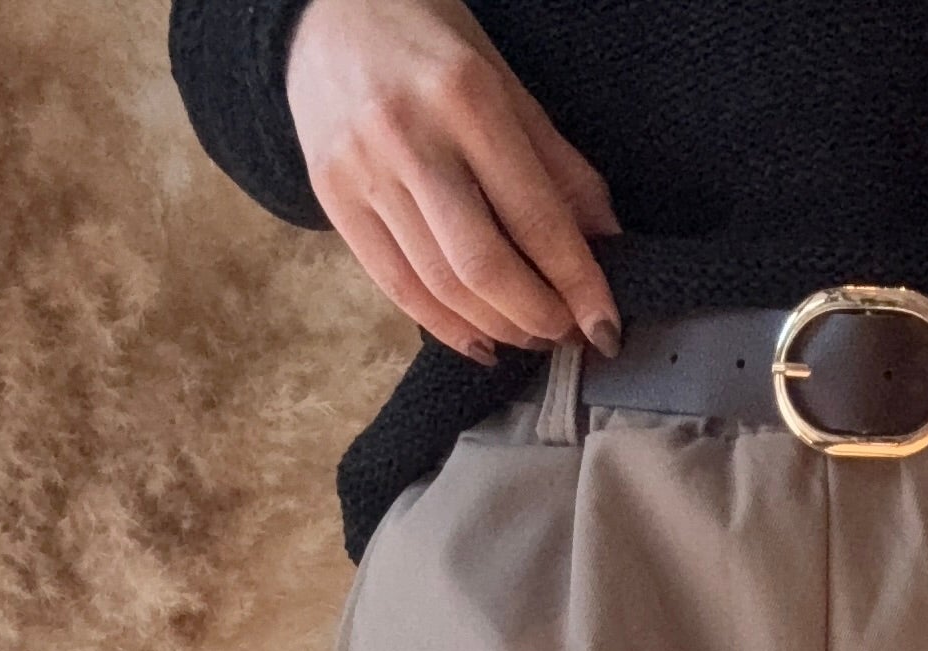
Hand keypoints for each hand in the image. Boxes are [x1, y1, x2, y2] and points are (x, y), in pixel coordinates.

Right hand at [286, 0, 620, 362]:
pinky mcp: (332, 198)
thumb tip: (605, 238)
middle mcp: (409, 137)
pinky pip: (396, 286)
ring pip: (440, 285)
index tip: (604, 325)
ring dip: (497, 327)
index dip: (577, 283)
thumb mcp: (502, 79)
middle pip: (483, 265)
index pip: (535, 216)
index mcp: (465, 97)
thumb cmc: (425, 37)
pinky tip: (480, 340)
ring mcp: (363, 172)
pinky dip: (444, 326)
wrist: (322, 10)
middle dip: (537, 316)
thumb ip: (553, 160)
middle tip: (568, 334)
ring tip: (532, 336)